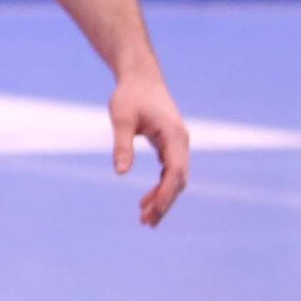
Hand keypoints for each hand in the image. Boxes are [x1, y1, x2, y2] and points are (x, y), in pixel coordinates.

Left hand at [106, 59, 192, 227]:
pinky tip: (145, 201)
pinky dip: (160, 188)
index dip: (165, 193)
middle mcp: (181, 142)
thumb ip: (122, 144)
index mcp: (174, 135)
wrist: (140, 77)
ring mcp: (178, 144)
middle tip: (146, 223)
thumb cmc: (130, 95)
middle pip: (179, 180)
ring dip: (163, 199)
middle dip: (164, 203)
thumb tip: (119, 172)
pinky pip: (170, 173)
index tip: (151, 211)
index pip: (175, 172)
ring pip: (176, 179)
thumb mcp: (121, 117)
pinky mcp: (170, 145)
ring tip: (145, 219)